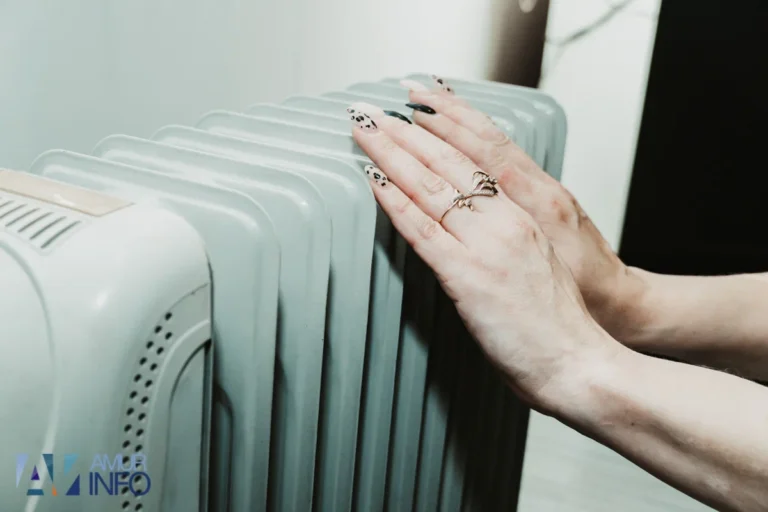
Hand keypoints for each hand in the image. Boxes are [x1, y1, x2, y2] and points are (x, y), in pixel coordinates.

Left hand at [348, 101, 620, 410]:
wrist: (579, 360)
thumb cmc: (559, 323)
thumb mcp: (538, 264)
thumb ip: (505, 240)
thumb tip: (469, 231)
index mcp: (526, 214)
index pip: (475, 158)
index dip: (440, 131)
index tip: (414, 111)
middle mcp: (506, 220)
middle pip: (448, 162)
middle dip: (405, 130)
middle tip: (372, 110)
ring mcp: (486, 245)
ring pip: (431, 186)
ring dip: (391, 154)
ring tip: (364, 129)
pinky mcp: (467, 275)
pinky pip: (423, 230)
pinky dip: (394, 202)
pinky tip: (372, 180)